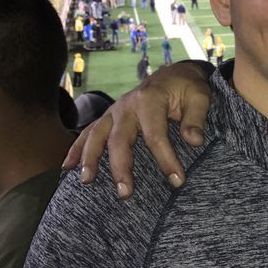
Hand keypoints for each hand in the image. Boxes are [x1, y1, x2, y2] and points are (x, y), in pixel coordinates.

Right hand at [62, 61, 212, 197]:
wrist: (173, 74)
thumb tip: (194, 140)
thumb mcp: (200, 96)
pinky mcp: (108, 118)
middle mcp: (127, 105)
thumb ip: (197, 118)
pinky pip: (88, 133)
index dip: (166, 159)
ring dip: (89, 158)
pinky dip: (76, 149)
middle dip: (121, 167)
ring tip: (86, 181)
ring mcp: (114, 111)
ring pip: (96, 135)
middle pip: (119, 139)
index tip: (178, 180)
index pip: (156, 135)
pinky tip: (67, 167)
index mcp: (150, 100)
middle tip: (125, 193)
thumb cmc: (187, 87)